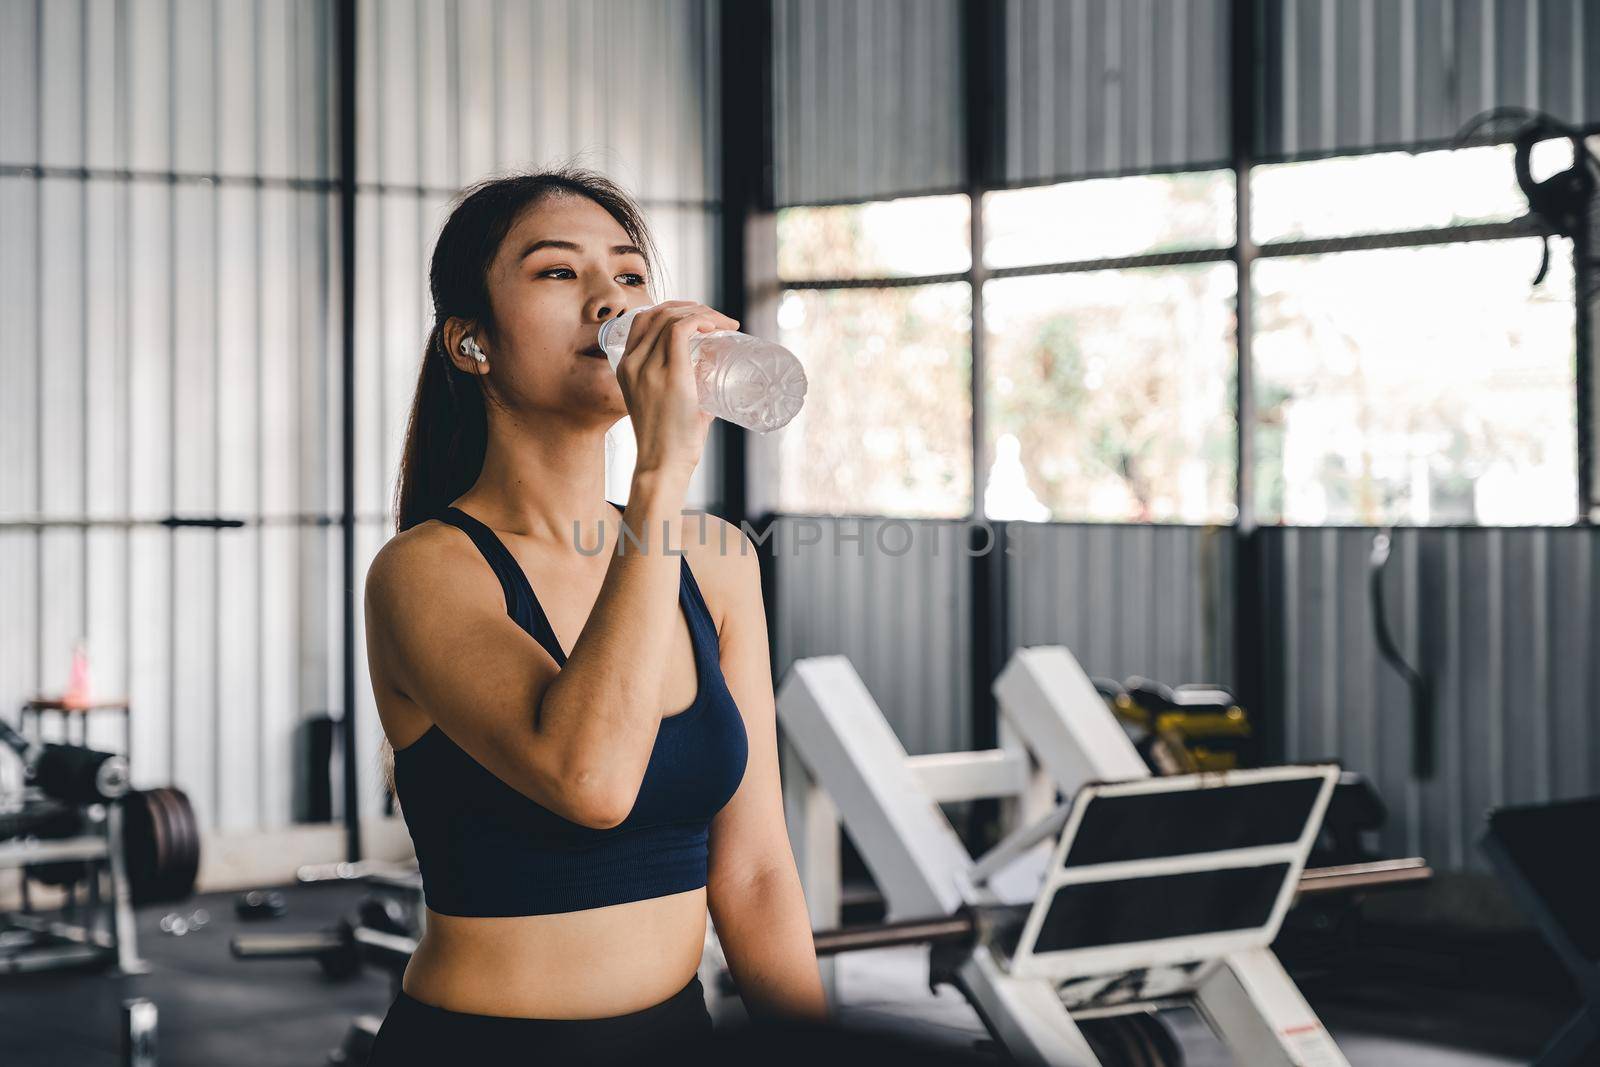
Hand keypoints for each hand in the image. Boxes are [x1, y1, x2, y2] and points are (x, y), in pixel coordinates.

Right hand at [614, 301, 740, 476]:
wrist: (662, 466)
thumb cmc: (670, 442)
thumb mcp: (669, 403)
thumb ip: (688, 384)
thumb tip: (715, 373)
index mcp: (626, 367)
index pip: (644, 319)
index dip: (673, 310)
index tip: (700, 319)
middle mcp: (632, 363)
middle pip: (658, 312)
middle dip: (692, 307)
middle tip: (720, 321)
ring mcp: (647, 368)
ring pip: (671, 317)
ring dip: (702, 312)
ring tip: (724, 324)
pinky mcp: (669, 376)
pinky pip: (681, 330)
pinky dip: (701, 320)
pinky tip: (717, 327)